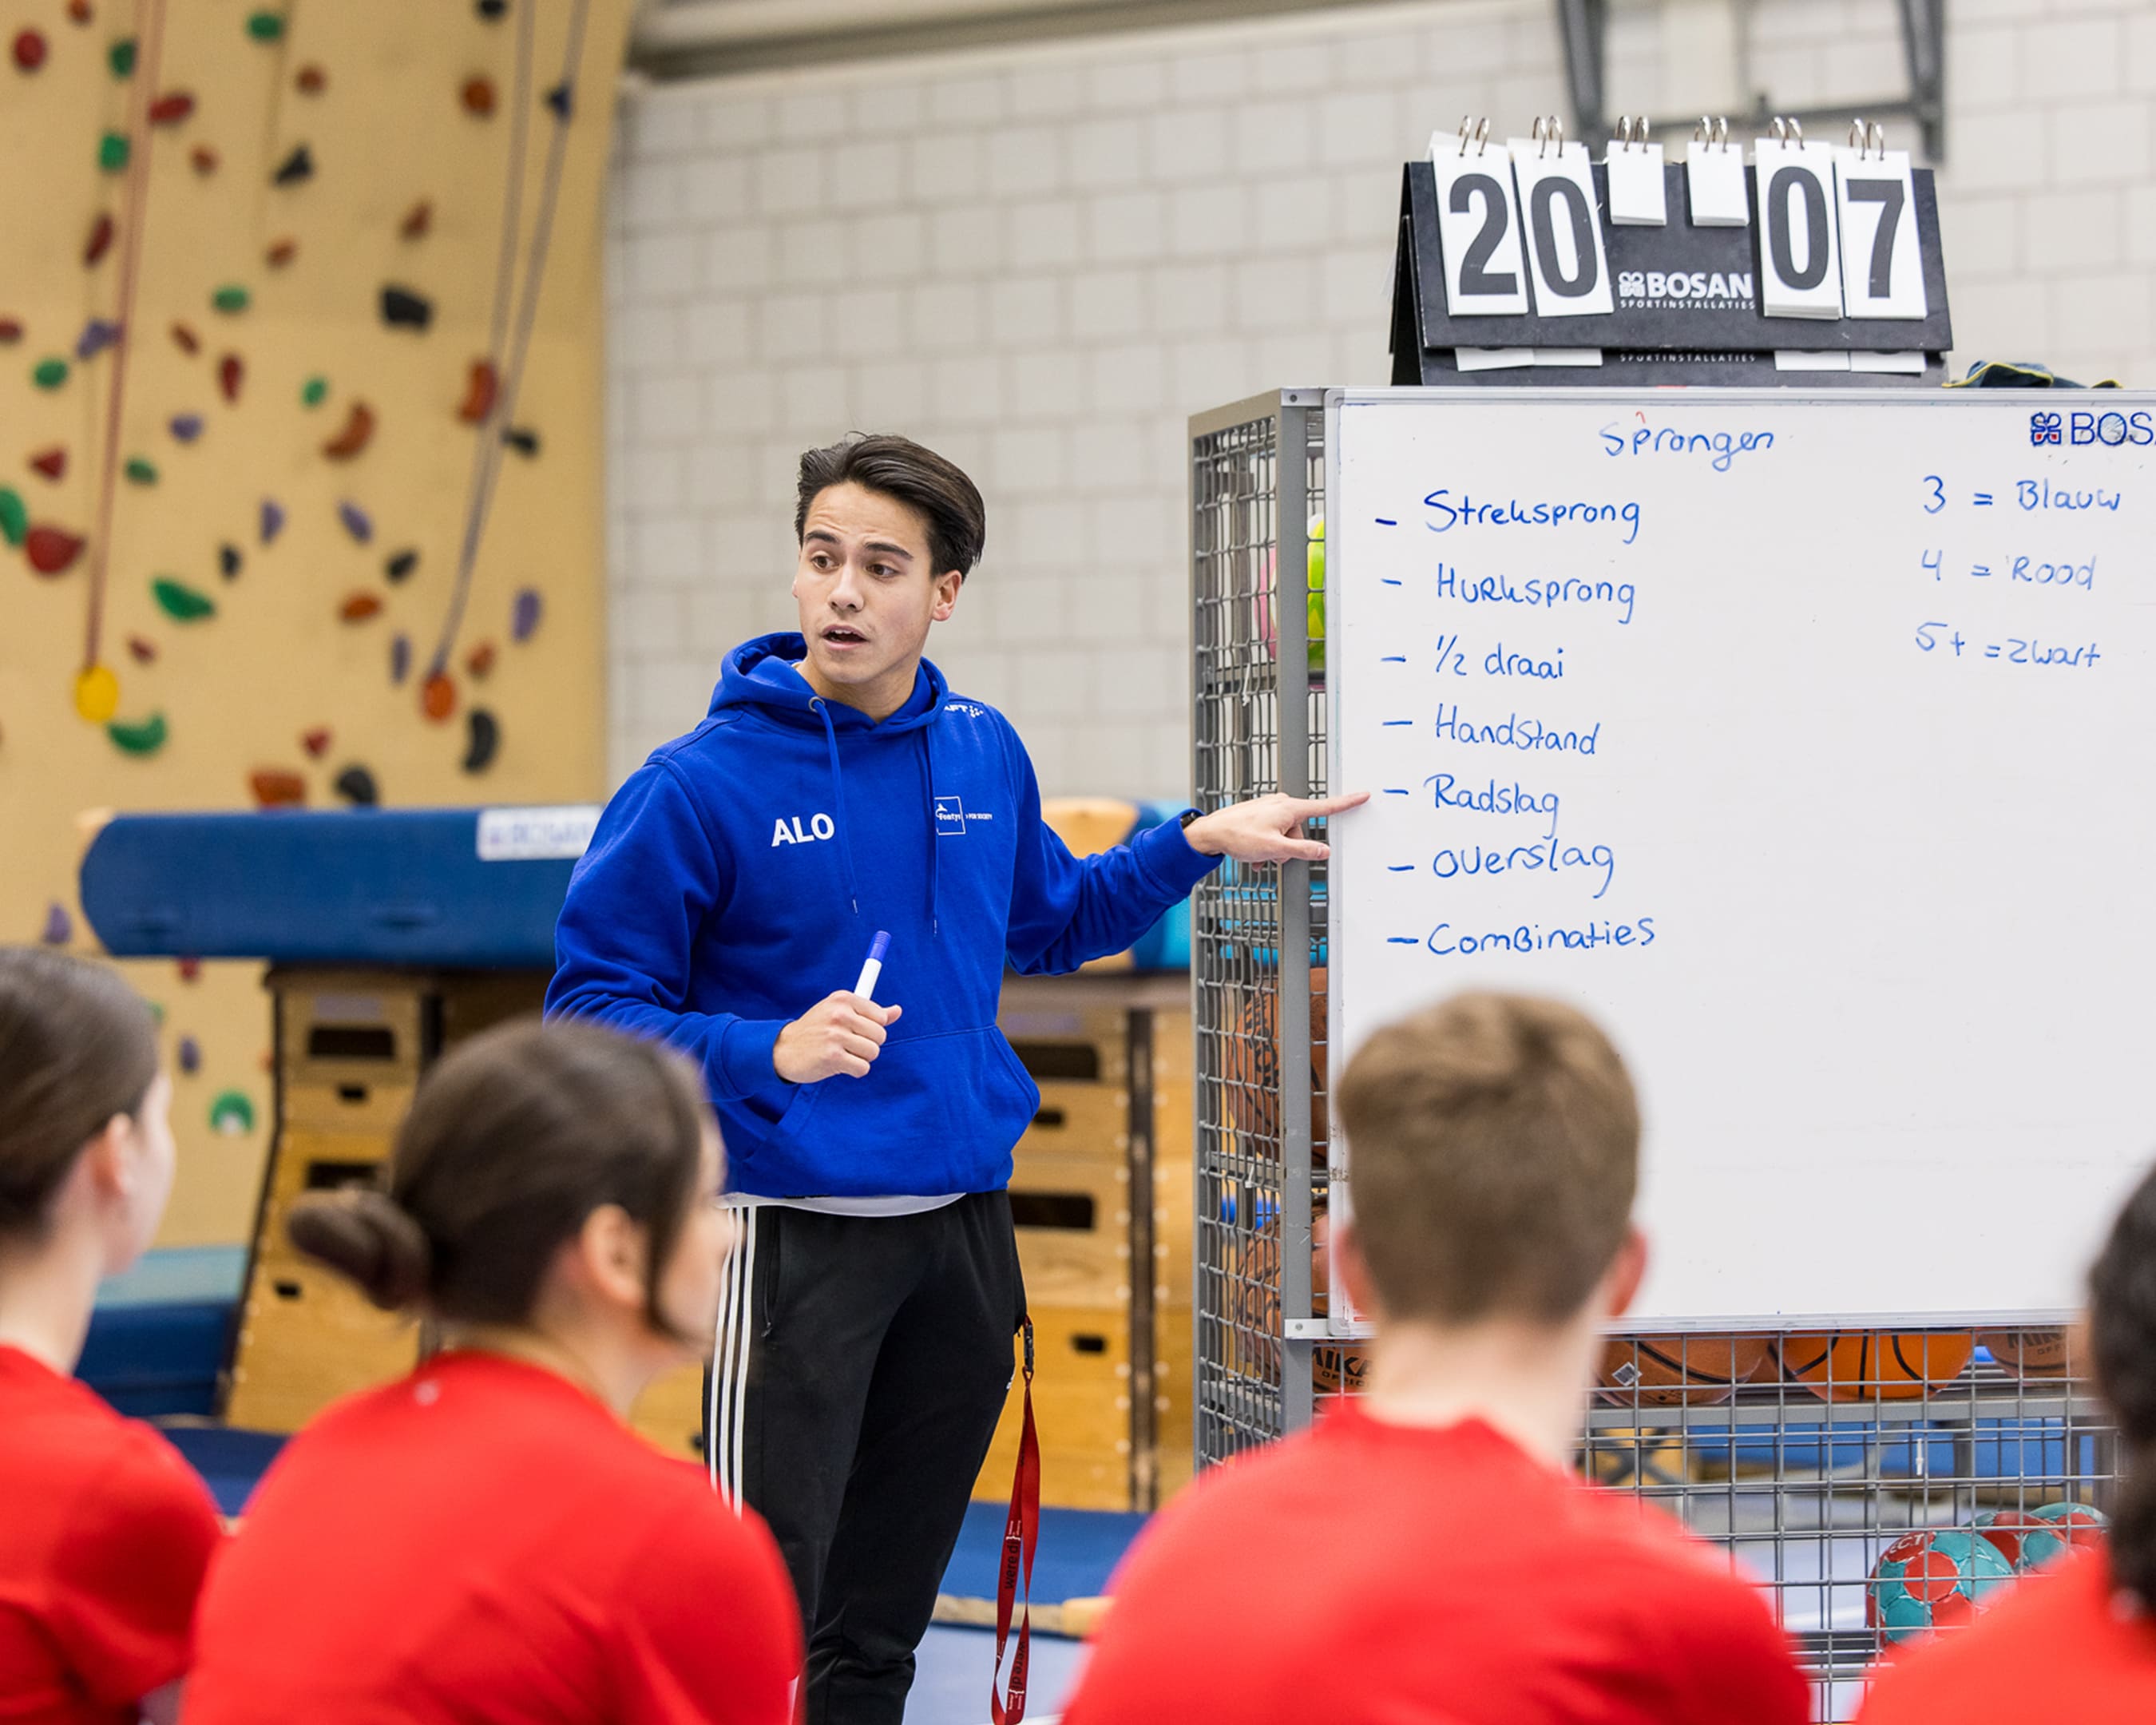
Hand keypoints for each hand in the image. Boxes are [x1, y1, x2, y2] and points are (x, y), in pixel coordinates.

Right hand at [773, 992, 902, 1082]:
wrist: (783, 1049)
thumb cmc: (815, 1030)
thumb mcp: (839, 1013)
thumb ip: (869, 1013)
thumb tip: (897, 1011)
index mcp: (843, 999)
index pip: (881, 1017)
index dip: (872, 1028)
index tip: (855, 1031)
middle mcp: (840, 1014)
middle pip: (880, 1035)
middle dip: (868, 1044)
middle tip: (848, 1045)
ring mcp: (835, 1035)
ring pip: (873, 1052)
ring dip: (861, 1058)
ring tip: (842, 1054)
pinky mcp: (832, 1057)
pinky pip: (863, 1068)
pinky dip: (855, 1070)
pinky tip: (839, 1064)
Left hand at [1181, 791, 1369, 863]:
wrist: (1210, 833)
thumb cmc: (1238, 836)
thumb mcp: (1275, 848)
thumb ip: (1303, 850)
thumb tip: (1324, 851)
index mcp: (1289, 808)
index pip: (1325, 806)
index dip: (1346, 802)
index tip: (1363, 795)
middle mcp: (1281, 804)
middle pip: (1301, 832)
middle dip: (1289, 847)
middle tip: (1271, 855)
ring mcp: (1270, 808)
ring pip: (1285, 835)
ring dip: (1275, 849)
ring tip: (1258, 854)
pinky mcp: (1261, 814)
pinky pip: (1272, 834)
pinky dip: (1266, 846)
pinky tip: (1254, 854)